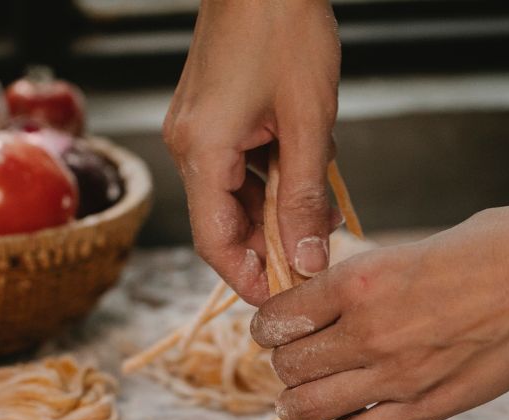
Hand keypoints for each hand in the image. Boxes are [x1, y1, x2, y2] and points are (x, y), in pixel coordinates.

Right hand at [163, 0, 340, 304]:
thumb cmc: (286, 30)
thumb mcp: (309, 123)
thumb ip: (305, 197)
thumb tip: (307, 259)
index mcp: (202, 150)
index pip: (215, 241)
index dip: (248, 277)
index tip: (282, 300)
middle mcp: (188, 144)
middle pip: (223, 222)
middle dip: (269, 246)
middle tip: (315, 261)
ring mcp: (197, 128)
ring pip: (234, 195)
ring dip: (275, 213)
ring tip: (320, 219)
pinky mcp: (211, 114)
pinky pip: (238, 167)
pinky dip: (270, 182)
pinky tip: (306, 180)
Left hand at [251, 205, 508, 419]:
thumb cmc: (497, 246)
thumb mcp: (413, 247)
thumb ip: (369, 279)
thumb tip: (338, 298)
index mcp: (359, 279)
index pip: (277, 316)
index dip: (270, 325)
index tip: (279, 328)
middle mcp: (367, 330)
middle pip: (287, 365)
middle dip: (285, 363)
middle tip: (298, 361)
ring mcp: (396, 375)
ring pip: (307, 407)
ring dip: (301, 403)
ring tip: (309, 396)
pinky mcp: (427, 408)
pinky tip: (351, 419)